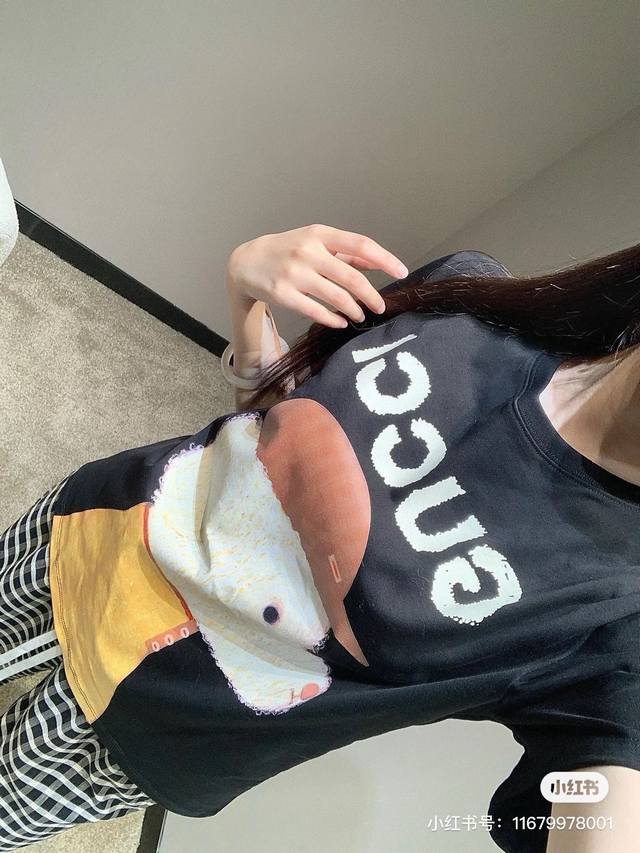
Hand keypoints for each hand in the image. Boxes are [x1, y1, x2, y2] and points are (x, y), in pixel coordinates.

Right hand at [225, 223, 408, 328]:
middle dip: (371, 295)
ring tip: (359, 316)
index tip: (401, 272)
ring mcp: (294, 274)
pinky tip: (340, 322)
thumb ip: (345, 252)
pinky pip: (316, 311)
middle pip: (351, 277)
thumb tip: (375, 263)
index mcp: (320, 234)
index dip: (384, 259)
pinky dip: (333, 319)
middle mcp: (308, 252)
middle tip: (380, 307)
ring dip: (353, 310)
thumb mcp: (315, 242)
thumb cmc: (287, 250)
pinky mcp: (283, 294)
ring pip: (336, 297)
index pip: (361, 245)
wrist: (247, 262)